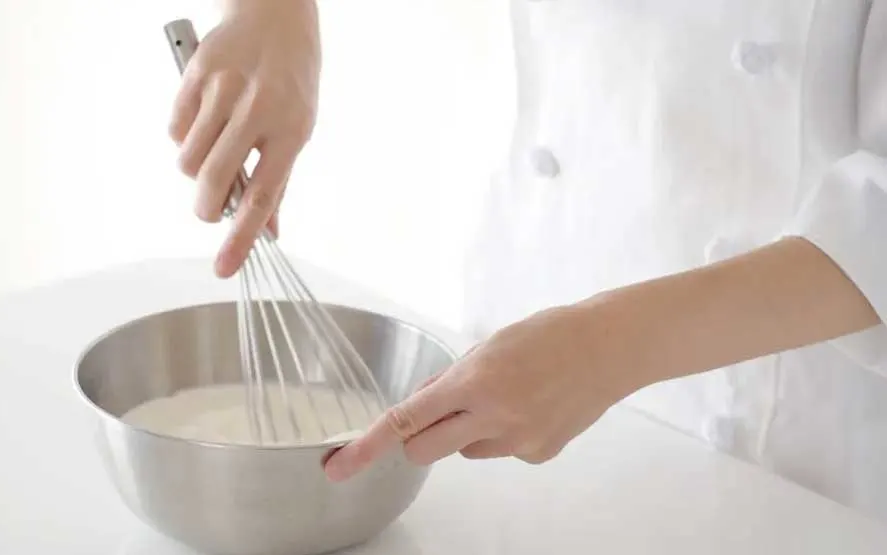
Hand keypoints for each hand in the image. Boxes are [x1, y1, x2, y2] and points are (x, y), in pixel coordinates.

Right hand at [169, 0, 320, 277]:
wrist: (275, 15)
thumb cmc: (292, 80)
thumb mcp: (299, 129)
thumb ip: (278, 181)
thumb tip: (267, 232)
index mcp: (292, 130)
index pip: (263, 197)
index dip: (241, 238)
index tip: (224, 268)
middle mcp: (257, 110)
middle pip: (213, 182)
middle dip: (205, 208)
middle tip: (211, 205)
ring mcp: (223, 90)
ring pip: (187, 160)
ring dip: (195, 171)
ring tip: (215, 149)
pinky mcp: (195, 74)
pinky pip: (175, 129)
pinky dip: (184, 138)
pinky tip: (204, 122)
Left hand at [323, 301, 643, 480]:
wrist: (609, 349)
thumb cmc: (549, 334)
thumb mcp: (488, 345)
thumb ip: (450, 381)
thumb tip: (419, 408)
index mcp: (476, 382)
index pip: (407, 420)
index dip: (367, 446)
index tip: (339, 466)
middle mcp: (494, 417)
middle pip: (425, 450)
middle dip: (418, 437)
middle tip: (437, 413)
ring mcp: (518, 442)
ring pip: (464, 451)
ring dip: (466, 431)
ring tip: (504, 395)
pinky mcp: (537, 455)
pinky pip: (498, 451)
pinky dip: (502, 434)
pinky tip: (530, 407)